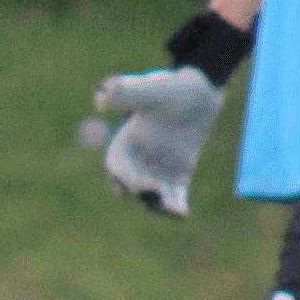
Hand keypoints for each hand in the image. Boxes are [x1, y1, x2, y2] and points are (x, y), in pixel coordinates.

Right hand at [88, 64, 221, 216]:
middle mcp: (138, 159)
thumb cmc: (170, 87)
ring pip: (152, 196)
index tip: (139, 183)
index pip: (117, 166)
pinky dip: (176, 207)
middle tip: (155, 193)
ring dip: (158, 205)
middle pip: (130, 186)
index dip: (124, 177)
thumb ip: (126, 92)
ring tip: (172, 209)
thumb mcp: (148, 88)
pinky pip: (174, 196)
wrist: (198, 90)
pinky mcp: (178, 175)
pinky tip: (183, 212)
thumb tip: (100, 100)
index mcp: (125, 141)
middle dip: (139, 194)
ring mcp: (157, 169)